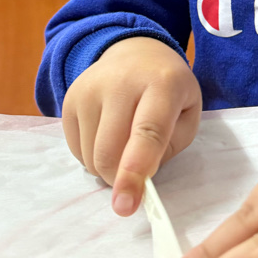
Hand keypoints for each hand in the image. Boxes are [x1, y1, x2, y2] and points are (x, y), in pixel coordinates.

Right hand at [61, 37, 201, 216]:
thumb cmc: (168, 91)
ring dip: (107, 168)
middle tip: (134, 181)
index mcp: (162, 85)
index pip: (147, 133)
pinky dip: (92, 156)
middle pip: (109, 151)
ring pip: (90, 156)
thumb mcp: (187, 114)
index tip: (126, 205)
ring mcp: (90, 89)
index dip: (135, 172)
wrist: (135, 52)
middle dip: (119, 180)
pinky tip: (107, 134)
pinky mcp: (70, 99)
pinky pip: (75, 149)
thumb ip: (168, 148)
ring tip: (124, 144)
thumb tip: (136, 180)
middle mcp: (121, 83)